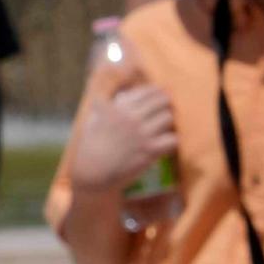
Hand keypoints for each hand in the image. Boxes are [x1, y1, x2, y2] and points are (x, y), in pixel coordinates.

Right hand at [66, 78, 177, 195]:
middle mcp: (131, 118)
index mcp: (118, 107)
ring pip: (168, 118)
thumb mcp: (93, 117)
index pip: (146, 92)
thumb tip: (119, 93)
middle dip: (165, 104)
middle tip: (166, 110)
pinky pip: (172, 139)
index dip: (156, 92)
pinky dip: (172, 140)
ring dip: (168, 122)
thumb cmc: (91, 145)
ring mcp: (142, 134)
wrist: (94, 172)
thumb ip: (105, 103)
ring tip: (166, 126)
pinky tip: (167, 142)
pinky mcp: (150, 151)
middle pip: (162, 101)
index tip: (159, 95)